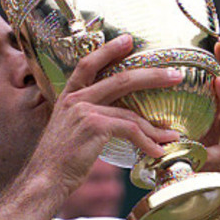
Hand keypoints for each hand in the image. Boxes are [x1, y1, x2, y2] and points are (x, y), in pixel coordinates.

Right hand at [29, 34, 181, 199]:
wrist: (44, 179)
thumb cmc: (58, 161)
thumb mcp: (68, 131)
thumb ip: (86, 119)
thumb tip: (114, 122)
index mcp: (67, 96)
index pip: (88, 64)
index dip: (108, 50)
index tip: (127, 40)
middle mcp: (75, 98)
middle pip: (120, 79)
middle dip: (152, 76)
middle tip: (175, 75)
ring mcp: (85, 110)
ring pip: (130, 111)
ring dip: (155, 126)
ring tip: (172, 133)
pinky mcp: (94, 126)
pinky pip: (130, 130)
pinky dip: (147, 143)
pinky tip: (156, 152)